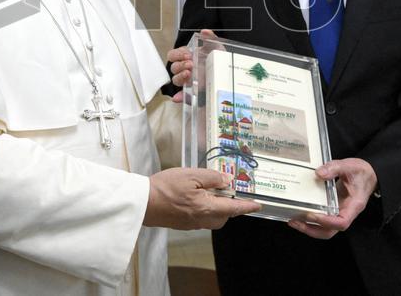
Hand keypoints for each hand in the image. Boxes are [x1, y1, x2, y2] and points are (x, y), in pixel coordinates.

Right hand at [144, 167, 260, 229]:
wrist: (143, 203)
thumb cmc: (165, 187)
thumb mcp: (190, 175)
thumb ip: (212, 178)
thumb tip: (227, 181)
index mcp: (206, 207)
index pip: (233, 208)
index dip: (246, 206)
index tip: (257, 205)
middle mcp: (201, 219)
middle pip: (224, 217)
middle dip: (230, 207)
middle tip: (227, 191)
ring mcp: (191, 224)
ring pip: (213, 219)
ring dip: (218, 209)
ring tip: (210, 193)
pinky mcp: (183, 224)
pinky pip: (202, 219)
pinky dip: (206, 210)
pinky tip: (197, 198)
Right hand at [166, 29, 217, 101]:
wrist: (227, 71)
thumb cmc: (217, 59)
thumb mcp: (215, 47)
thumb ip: (210, 38)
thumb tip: (204, 31)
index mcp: (186, 57)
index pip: (173, 55)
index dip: (178, 54)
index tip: (188, 54)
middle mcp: (184, 68)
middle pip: (173, 67)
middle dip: (180, 65)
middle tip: (190, 64)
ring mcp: (188, 80)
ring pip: (176, 79)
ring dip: (180, 76)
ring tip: (189, 74)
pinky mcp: (192, 91)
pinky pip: (183, 95)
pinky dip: (179, 97)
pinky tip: (178, 98)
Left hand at [288, 158, 377, 238]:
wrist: (369, 174)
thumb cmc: (362, 172)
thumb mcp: (349, 166)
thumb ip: (335, 168)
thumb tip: (319, 173)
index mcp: (354, 205)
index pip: (342, 222)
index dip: (326, 221)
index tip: (312, 214)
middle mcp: (347, 213)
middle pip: (330, 231)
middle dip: (312, 229)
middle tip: (295, 222)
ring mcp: (340, 213)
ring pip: (325, 229)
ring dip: (309, 228)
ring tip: (294, 221)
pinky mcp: (334, 210)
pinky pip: (323, 221)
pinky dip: (311, 221)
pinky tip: (300, 214)